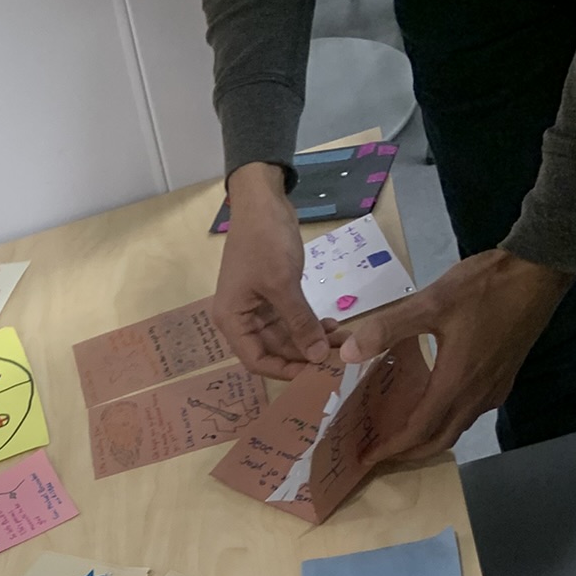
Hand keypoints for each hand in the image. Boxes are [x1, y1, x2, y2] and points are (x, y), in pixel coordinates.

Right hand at [215, 163, 337, 379]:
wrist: (261, 200)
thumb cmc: (264, 242)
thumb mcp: (283, 284)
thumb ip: (300, 323)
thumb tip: (318, 356)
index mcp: (233, 321)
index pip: (257, 360)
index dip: (285, 371)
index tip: (315, 374)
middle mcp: (241, 319)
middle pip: (273, 350)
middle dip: (305, 354)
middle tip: (338, 357)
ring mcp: (256, 307)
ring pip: (285, 335)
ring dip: (311, 338)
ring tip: (342, 339)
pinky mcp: (271, 294)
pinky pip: (290, 318)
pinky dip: (308, 323)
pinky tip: (330, 325)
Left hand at [340, 248, 571, 462]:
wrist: (540, 271)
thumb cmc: (487, 286)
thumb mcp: (432, 302)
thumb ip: (388, 327)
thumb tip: (348, 352)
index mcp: (456, 382)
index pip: (418, 431)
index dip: (391, 448)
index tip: (367, 458)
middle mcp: (477, 395)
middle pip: (440, 440)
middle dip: (409, 453)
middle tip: (381, 454)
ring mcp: (495, 388)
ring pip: (457, 428)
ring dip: (429, 437)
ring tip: (402, 434)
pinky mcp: (504, 377)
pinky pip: (471, 411)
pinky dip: (448, 419)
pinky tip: (434, 403)